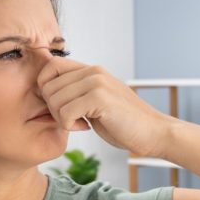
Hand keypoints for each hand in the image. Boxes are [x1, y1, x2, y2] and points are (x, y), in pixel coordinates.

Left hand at [35, 56, 171, 157]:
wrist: (154, 133)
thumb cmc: (124, 122)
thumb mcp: (96, 102)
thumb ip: (77, 93)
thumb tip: (46, 94)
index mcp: (91, 70)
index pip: (50, 66)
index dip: (45, 88)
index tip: (60, 107)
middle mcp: (93, 71)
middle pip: (47, 85)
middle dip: (52, 108)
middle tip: (71, 120)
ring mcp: (97, 83)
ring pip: (53, 100)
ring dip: (61, 118)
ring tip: (80, 123)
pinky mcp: (100, 98)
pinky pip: (65, 112)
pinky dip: (69, 125)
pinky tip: (85, 127)